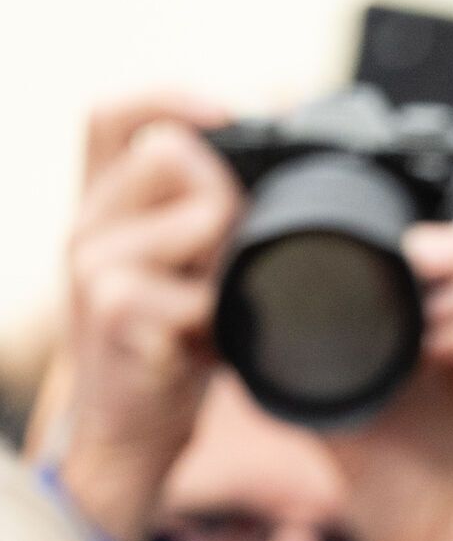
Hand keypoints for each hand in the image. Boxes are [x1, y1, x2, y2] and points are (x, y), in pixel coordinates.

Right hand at [57, 95, 236, 540]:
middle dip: (230, 194)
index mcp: (101, 209)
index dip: (174, 97)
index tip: (235, 115)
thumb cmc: (169, 358)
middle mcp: (87, 225)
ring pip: (201, 210)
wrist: (127, 442)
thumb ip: (214, 218)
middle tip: (237, 258)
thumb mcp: (190, 277)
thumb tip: (277, 139)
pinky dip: (226, 316)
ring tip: (221, 306)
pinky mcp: (113, 308)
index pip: (113, 114)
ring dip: (234, 256)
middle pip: (173, 149)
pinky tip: (212, 344)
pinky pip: (204, 287)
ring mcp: (94, 264)